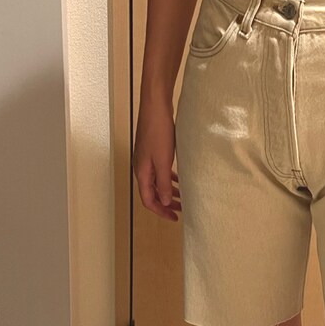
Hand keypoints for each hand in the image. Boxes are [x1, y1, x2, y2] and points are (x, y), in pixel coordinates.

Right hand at [133, 93, 181, 220]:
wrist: (155, 108)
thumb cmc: (158, 132)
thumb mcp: (163, 161)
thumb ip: (164, 183)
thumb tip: (165, 202)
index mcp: (142, 172)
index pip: (148, 200)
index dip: (161, 211)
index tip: (174, 218)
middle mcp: (142, 168)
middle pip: (152, 193)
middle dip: (166, 203)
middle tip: (181, 210)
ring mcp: (146, 159)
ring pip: (157, 182)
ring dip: (168, 191)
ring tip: (183, 196)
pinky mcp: (153, 151)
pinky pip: (159, 171)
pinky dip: (168, 178)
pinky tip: (179, 178)